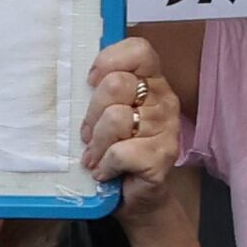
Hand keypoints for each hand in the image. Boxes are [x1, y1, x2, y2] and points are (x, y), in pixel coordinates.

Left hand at [79, 35, 181, 207]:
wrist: (136, 196)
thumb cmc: (117, 150)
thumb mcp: (106, 114)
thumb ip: (101, 93)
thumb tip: (80, 78)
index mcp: (151, 83)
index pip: (139, 51)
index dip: (110, 61)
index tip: (92, 82)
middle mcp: (164, 100)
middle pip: (116, 85)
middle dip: (92, 113)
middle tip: (88, 134)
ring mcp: (167, 128)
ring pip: (115, 119)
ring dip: (96, 144)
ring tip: (95, 156)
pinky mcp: (162, 157)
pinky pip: (120, 152)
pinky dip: (105, 165)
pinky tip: (106, 171)